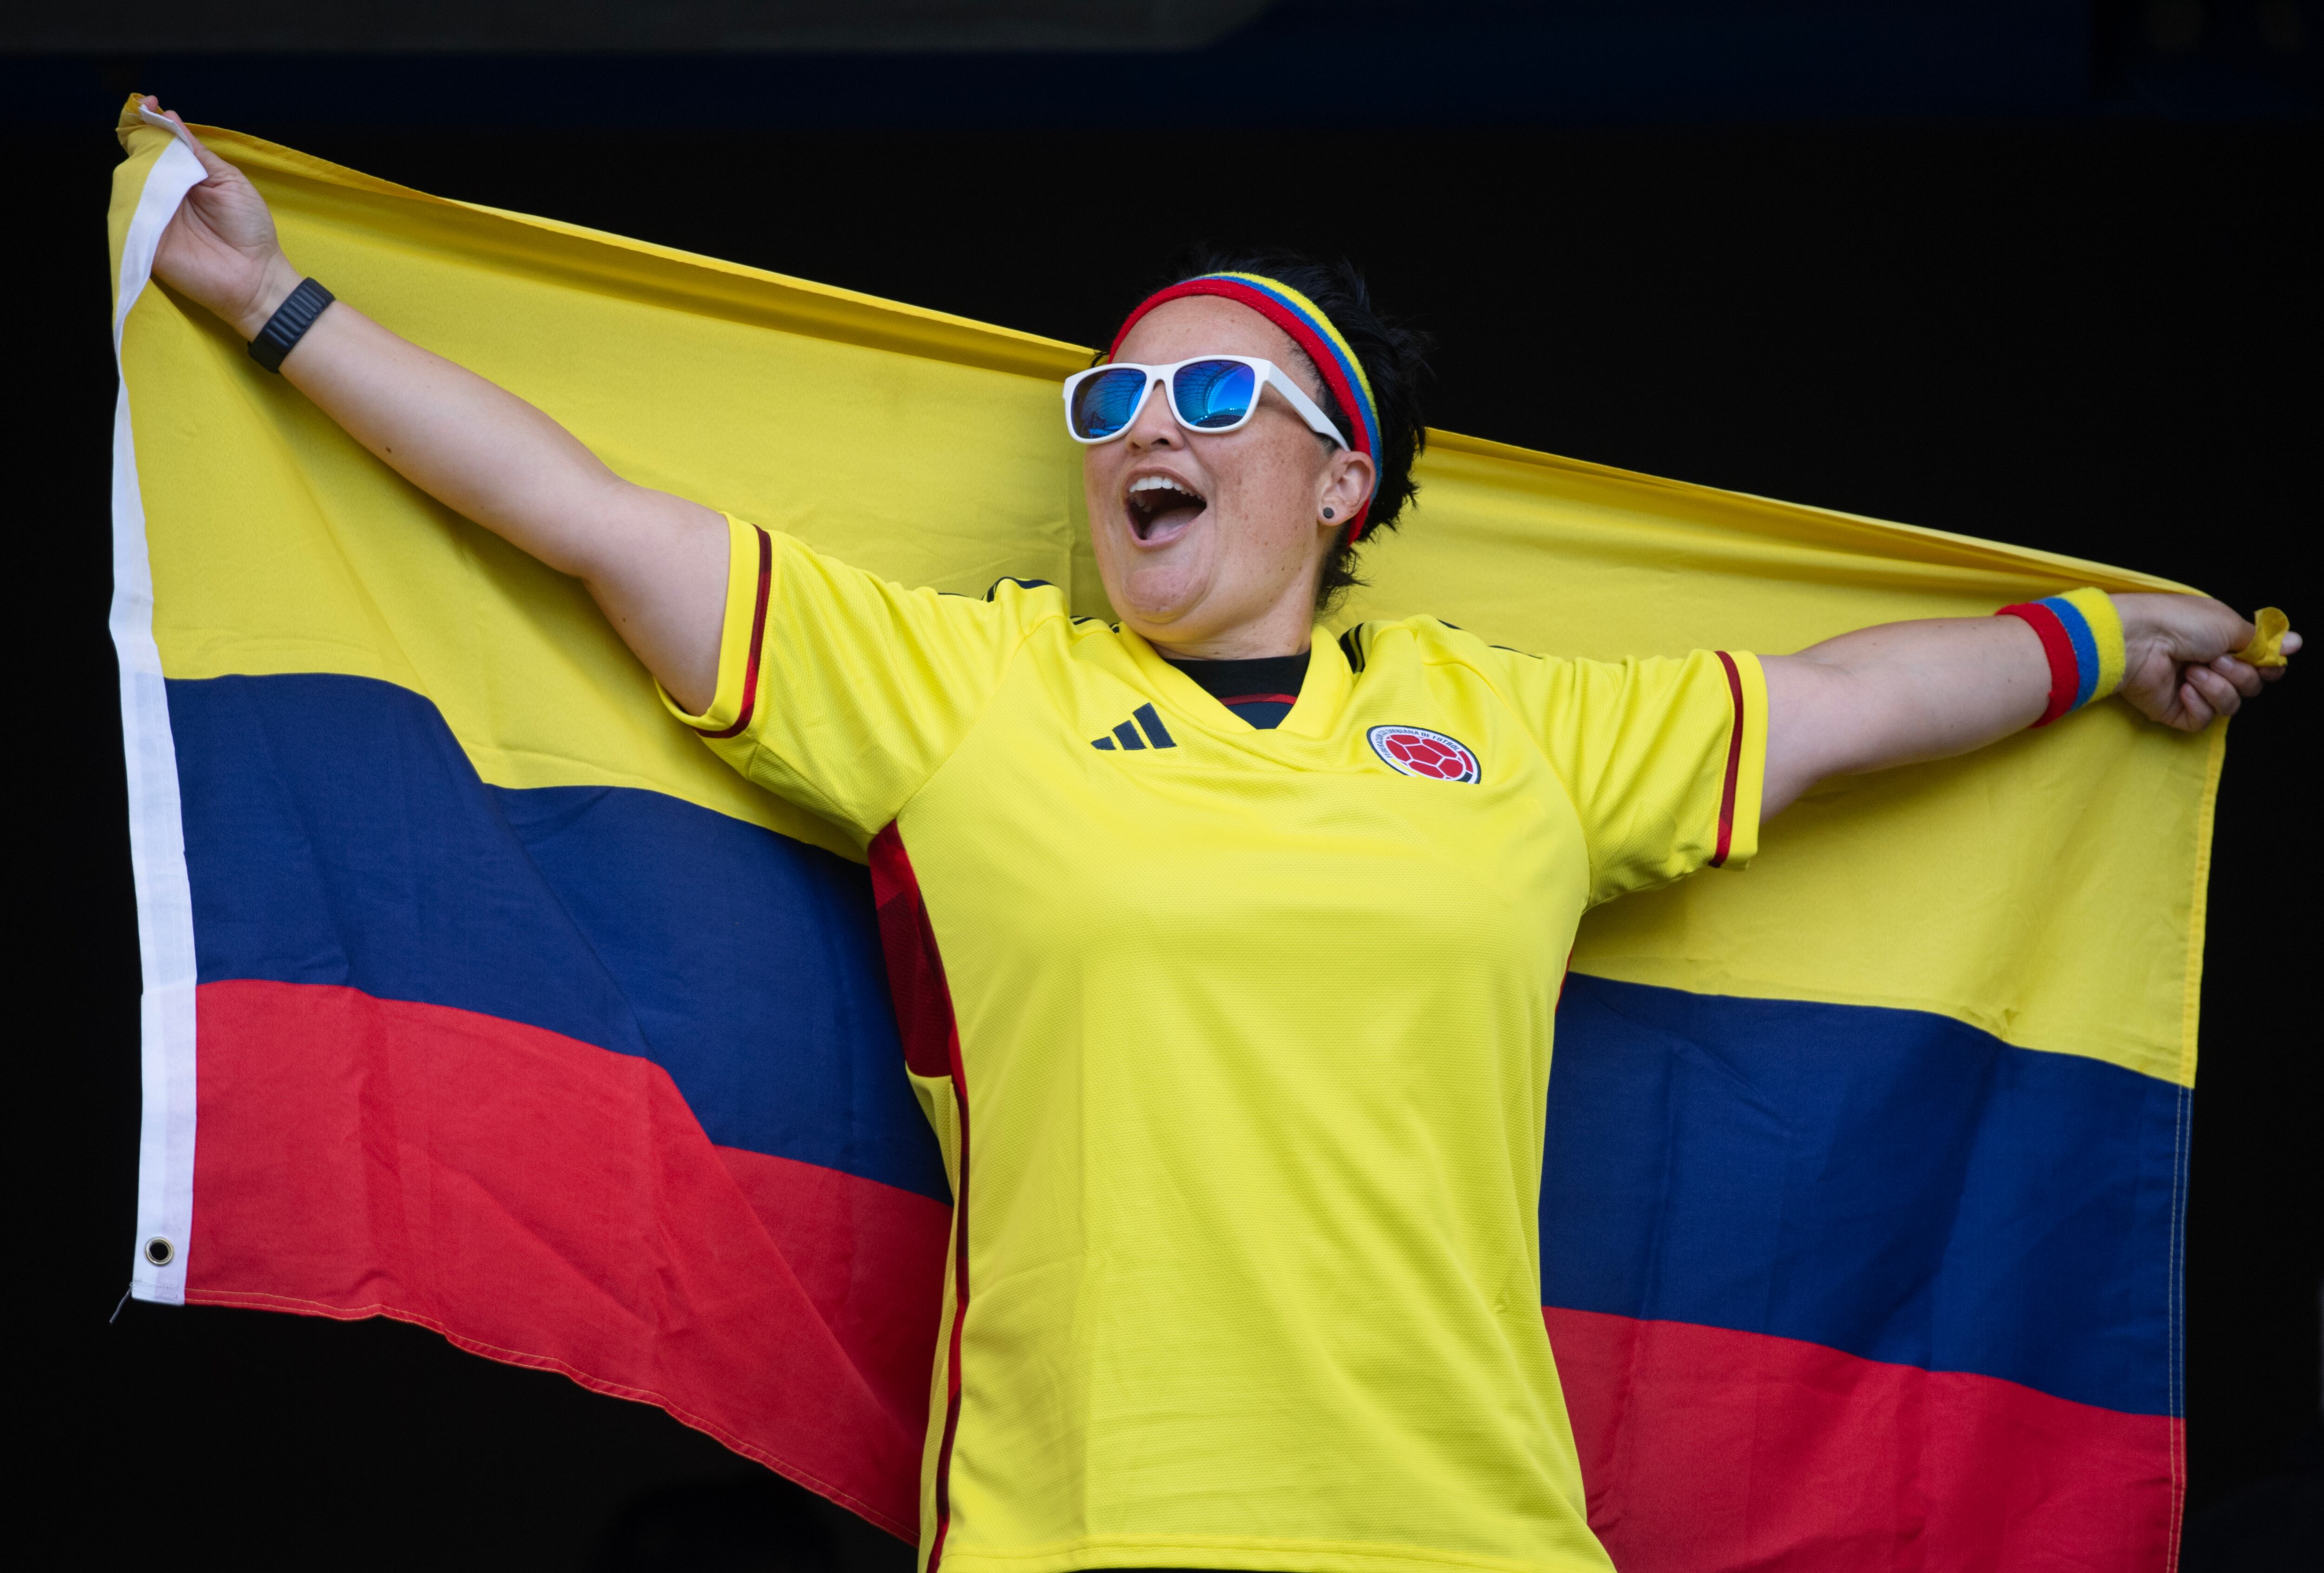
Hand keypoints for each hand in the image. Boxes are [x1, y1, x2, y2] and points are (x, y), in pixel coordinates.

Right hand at [143, 99, 301, 338]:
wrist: (256, 277)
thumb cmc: (249, 229)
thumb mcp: (228, 180)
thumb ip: (198, 153)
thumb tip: (170, 118)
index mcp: (185, 176)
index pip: (159, 144)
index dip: (150, 123)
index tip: (148, 102)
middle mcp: (164, 192)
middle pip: (139, 158)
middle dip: (139, 136)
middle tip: (143, 120)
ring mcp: (152, 214)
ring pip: (129, 181)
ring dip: (137, 163)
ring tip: (150, 152)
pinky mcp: (144, 239)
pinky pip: (128, 213)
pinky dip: (131, 196)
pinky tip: (141, 181)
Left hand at [2113, 592, 2299, 730]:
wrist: (2137, 640)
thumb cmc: (2178, 623)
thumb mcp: (2229, 624)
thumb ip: (2261, 641)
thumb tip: (2294, 643)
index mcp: (2222, 643)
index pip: (2260, 665)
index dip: (2268, 667)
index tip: (2266, 661)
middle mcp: (2209, 666)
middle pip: (2251, 686)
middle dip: (2240, 674)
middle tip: (2216, 659)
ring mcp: (2192, 689)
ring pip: (2231, 705)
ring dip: (2218, 687)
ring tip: (2193, 671)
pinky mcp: (2176, 710)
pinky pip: (2205, 719)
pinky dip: (2199, 703)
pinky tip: (2183, 688)